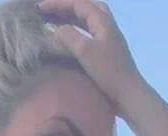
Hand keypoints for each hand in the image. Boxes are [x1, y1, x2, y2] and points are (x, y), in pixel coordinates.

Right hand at [36, 0, 143, 115]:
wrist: (128, 94)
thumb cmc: (108, 72)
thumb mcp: (85, 51)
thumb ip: (68, 36)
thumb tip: (56, 30)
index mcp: (102, 20)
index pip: (77, 3)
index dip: (57, 4)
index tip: (39, 8)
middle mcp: (106, 24)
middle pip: (84, 7)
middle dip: (64, 7)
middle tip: (47, 12)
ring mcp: (108, 37)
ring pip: (87, 20)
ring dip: (69, 18)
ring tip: (53, 22)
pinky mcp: (107, 51)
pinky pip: (88, 32)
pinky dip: (75, 31)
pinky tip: (67, 39)